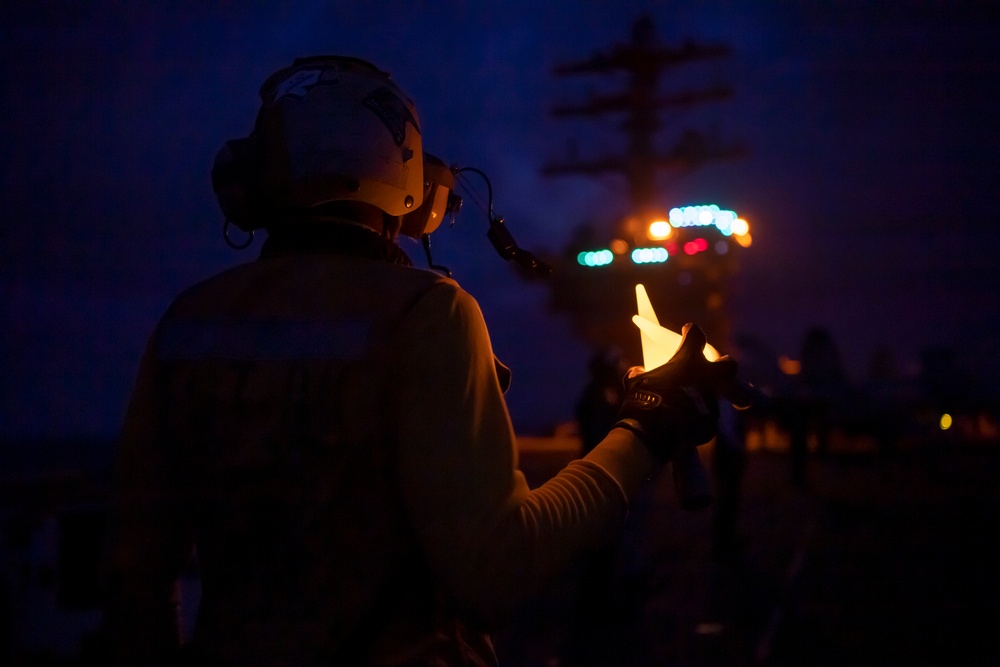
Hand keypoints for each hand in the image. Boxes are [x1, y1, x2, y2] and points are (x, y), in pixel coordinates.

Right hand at [614, 323, 737, 463]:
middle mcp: (706, 379)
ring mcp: (711, 403)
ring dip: (700, 400)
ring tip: (682, 408)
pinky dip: (693, 422)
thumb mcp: (635, 381)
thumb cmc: (642, 399)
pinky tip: (679, 426)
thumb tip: (638, 372)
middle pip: (728, 365)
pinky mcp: (710, 425)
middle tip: (718, 367)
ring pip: (714, 398)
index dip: (691, 332)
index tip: (688, 332)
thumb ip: (640, 374)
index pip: (696, 336)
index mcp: (688, 361)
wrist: (652, 432)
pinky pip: (703, 421)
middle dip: (725, 365)